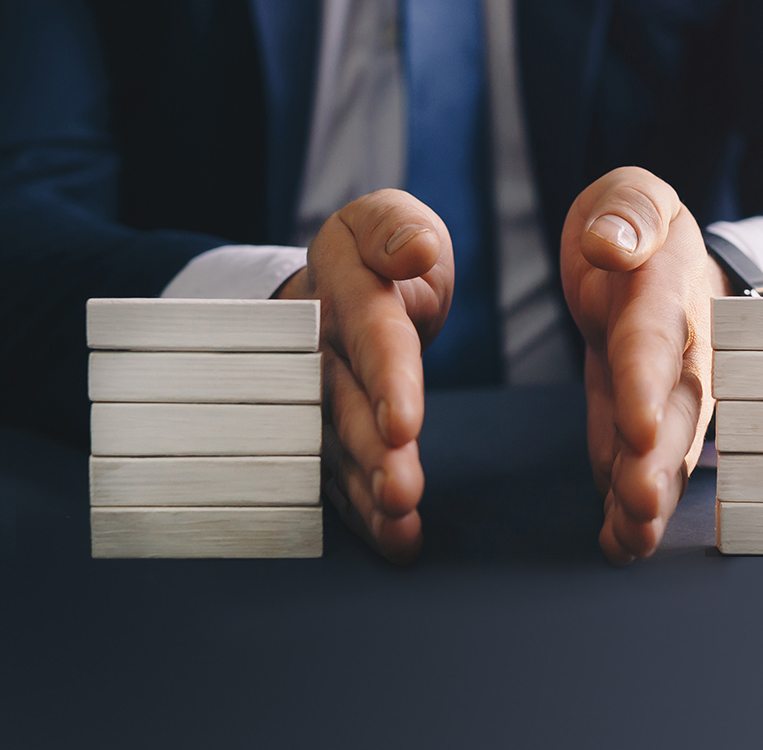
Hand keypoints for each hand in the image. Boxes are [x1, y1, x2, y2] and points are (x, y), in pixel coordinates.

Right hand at [277, 189, 453, 563]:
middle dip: (372, 451)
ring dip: (368, 489)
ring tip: (399, 524)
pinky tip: (396, 542)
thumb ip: (398, 229)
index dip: (387, 378)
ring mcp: (319, 393)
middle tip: (400, 492)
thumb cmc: (378, 251)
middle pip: (348, 403)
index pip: (371, 334)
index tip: (403, 424)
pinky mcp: (327, 427)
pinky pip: (340, 471)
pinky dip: (364, 510)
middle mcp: (323, 346)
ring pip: (339, 446)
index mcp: (346, 288)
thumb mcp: (387, 219)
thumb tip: (413, 252)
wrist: (337, 284)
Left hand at [561, 167, 730, 563]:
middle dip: (660, 461)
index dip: (648, 384)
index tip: (640, 429)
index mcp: (667, 291)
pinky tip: (618, 541)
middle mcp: (679, 351)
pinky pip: (637, 461)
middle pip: (675, 410)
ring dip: (650, 496)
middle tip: (641, 505)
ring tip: (632, 540)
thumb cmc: (634, 225)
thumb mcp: (630, 197)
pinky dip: (627, 501)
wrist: (652, 261)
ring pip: (666, 449)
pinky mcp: (639, 418)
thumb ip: (627, 213)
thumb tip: (610, 244)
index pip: (656, 339)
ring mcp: (664, 392)